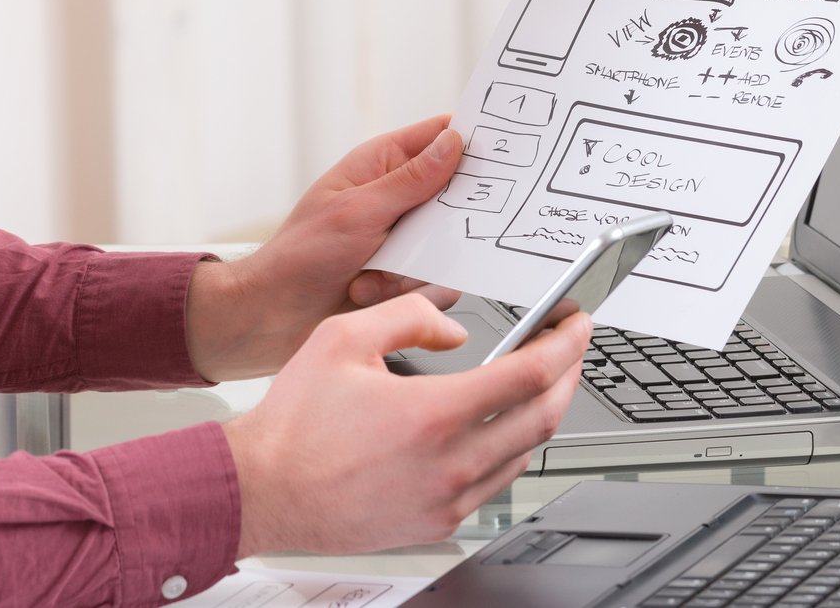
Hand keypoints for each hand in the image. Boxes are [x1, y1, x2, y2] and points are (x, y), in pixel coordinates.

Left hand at [185, 116, 464, 381]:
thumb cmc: (300, 256)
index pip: (440, 136)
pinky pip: (439, 282)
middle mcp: (396, 198)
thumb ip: (411, 181)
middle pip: (457, 196)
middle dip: (444, 223)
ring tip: (372, 273)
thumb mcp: (358, 211)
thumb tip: (454, 143)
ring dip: (414, 266)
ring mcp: (404, 239)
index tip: (505, 151)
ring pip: (450, 245)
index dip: (473, 138)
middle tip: (420, 235)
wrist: (274, 319)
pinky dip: (408, 290)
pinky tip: (371, 291)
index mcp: (380, 165)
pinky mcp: (407, 276)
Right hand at [222, 294, 588, 554]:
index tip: (576, 325)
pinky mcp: (437, 523)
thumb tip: (452, 328)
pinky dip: (508, 450)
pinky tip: (494, 429)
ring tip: (535, 384)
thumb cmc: (294, 424)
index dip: (565, 344)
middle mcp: (450, 463)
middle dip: (568, 376)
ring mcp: (447, 499)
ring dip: (541, 414)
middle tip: (569, 350)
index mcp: (433, 413)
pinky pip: (493, 484)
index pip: (529, 374)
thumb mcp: (343, 337)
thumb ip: (408, 317)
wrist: (263, 490)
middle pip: (543, 417)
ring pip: (524, 454)